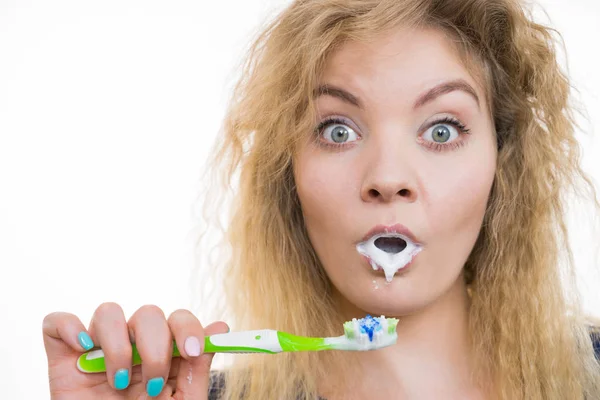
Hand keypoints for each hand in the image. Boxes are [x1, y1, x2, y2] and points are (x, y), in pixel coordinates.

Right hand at [42, 302, 228, 398]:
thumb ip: (198, 370)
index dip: (188, 328)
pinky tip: (83, 350)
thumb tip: (220, 328)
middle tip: (154, 383)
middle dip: (155, 345)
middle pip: (148, 313)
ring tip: (119, 382)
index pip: (179, 320)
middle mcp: (133, 347)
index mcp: (164, 355)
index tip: (192, 351)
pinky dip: (69, 326)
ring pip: (108, 312)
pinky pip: (57, 323)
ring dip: (117, 343)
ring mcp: (98, 351)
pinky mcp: (63, 359)